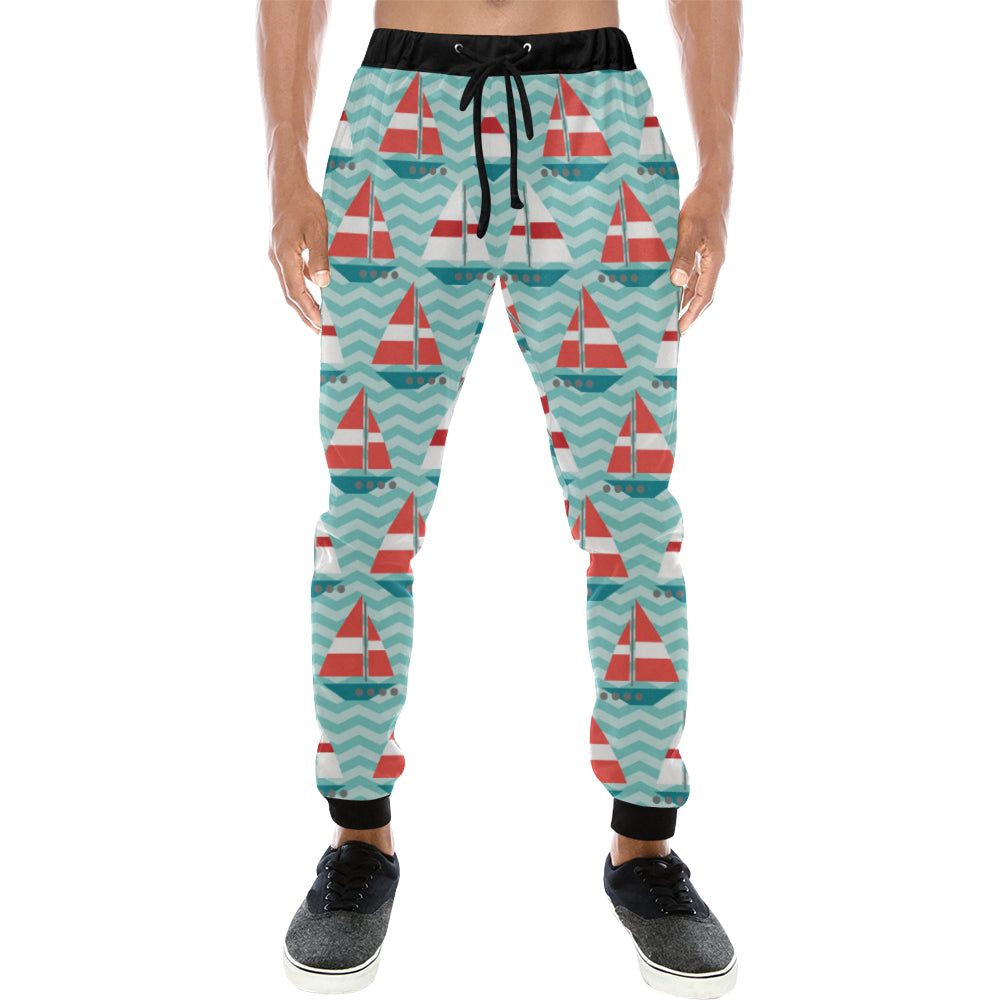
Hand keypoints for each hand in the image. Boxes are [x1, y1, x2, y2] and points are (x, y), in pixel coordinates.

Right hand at [268, 181, 329, 330]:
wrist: (285, 181)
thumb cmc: (303, 203)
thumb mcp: (317, 229)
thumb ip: (320, 257)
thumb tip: (322, 285)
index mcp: (284, 257)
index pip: (296, 294)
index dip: (309, 312)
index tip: (320, 327)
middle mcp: (277, 258)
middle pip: (290, 294)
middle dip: (304, 314)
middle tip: (318, 331)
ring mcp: (278, 253)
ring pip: (290, 284)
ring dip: (303, 301)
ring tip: (318, 315)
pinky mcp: (282, 247)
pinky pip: (292, 272)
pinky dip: (303, 285)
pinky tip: (316, 288)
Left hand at [670, 184, 729, 334]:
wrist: (713, 185)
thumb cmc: (702, 205)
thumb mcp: (689, 231)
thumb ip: (683, 257)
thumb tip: (677, 283)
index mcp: (715, 262)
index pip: (704, 297)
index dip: (692, 315)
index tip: (681, 330)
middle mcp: (714, 263)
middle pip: (702, 295)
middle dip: (689, 312)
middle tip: (673, 328)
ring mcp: (709, 256)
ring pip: (696, 284)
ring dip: (684, 299)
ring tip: (668, 312)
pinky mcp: (702, 249)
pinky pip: (692, 272)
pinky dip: (682, 283)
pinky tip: (670, 287)